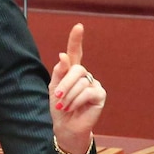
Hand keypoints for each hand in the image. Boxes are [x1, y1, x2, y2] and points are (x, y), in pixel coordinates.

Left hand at [48, 23, 106, 153]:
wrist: (65, 126)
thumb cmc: (59, 108)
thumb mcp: (54, 89)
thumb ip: (59, 72)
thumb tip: (63, 56)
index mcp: (71, 71)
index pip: (75, 53)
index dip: (76, 40)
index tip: (78, 27)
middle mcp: (84, 75)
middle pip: (76, 69)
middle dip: (65, 84)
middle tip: (58, 97)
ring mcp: (93, 84)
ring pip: (81, 82)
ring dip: (69, 96)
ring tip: (65, 106)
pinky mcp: (100, 95)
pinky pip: (88, 92)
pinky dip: (77, 101)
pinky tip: (73, 108)